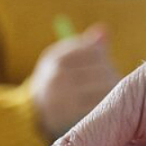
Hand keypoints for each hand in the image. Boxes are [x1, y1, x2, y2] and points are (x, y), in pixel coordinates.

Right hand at [32, 25, 120, 139]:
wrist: (31, 115)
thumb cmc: (54, 83)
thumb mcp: (62, 60)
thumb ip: (84, 46)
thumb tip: (104, 30)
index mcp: (56, 58)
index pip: (95, 52)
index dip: (104, 59)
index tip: (105, 67)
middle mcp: (57, 74)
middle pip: (102, 70)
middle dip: (111, 76)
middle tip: (113, 83)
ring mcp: (63, 95)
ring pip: (104, 88)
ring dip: (112, 91)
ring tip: (111, 94)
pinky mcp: (71, 115)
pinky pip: (100, 106)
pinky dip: (106, 105)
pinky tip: (105, 107)